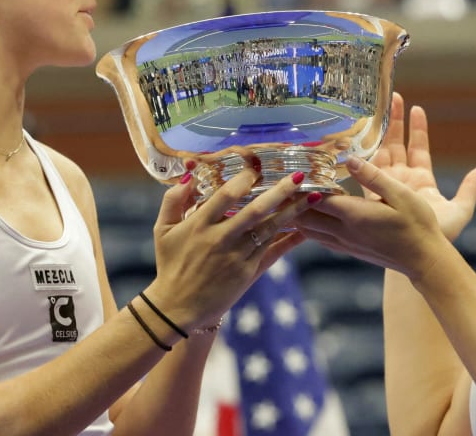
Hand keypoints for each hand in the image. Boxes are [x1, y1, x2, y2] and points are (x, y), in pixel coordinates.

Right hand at [149, 169, 309, 329]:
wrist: (177, 307)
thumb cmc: (170, 264)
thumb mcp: (162, 230)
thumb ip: (173, 200)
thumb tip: (190, 175)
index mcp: (200, 224)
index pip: (226, 195)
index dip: (244, 179)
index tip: (257, 168)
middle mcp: (221, 238)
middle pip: (255, 210)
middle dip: (280, 191)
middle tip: (300, 176)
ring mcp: (236, 256)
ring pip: (269, 230)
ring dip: (293, 212)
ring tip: (313, 197)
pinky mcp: (248, 272)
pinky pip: (272, 251)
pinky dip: (289, 238)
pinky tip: (306, 228)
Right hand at [368, 92, 475, 239]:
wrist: (418, 257)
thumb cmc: (439, 238)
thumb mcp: (460, 211)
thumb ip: (470, 189)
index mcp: (422, 181)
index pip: (419, 149)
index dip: (418, 129)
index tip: (418, 108)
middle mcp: (401, 181)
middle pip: (397, 145)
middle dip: (394, 121)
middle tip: (393, 97)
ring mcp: (385, 185)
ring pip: (380, 151)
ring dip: (379, 130)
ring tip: (377, 107)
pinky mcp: (372, 193)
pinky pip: (365, 169)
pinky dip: (361, 152)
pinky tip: (358, 134)